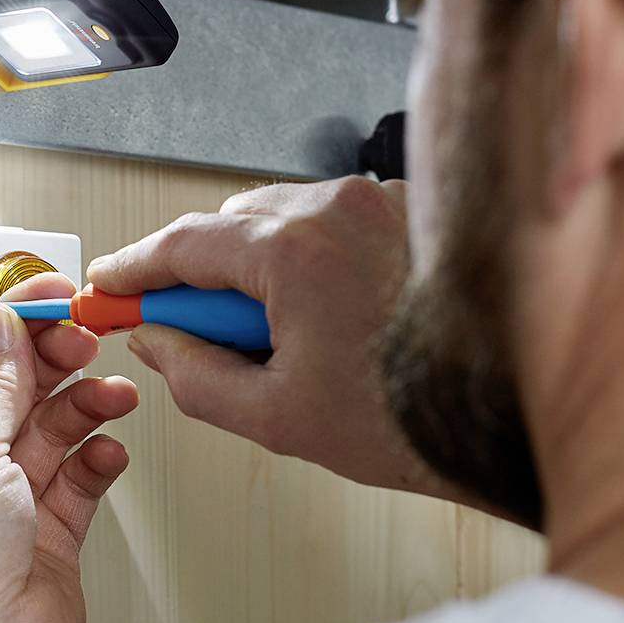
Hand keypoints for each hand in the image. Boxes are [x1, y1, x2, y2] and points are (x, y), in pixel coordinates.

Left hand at [0, 275, 137, 622]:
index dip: (10, 325)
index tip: (51, 297)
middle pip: (14, 392)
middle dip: (54, 361)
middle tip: (90, 339)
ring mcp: (5, 502)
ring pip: (53, 432)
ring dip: (85, 406)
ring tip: (114, 396)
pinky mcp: (48, 534)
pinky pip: (78, 480)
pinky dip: (97, 459)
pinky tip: (108, 451)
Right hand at [86, 179, 458, 501]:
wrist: (513, 418)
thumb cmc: (415, 419)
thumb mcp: (277, 416)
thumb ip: (194, 376)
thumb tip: (157, 344)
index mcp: (296, 249)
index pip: (185, 243)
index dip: (136, 269)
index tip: (110, 286)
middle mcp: (339, 207)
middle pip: (231, 224)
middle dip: (201, 276)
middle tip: (189, 333)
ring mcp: (381, 203)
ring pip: (281, 219)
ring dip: (258, 268)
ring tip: (282, 341)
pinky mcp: (412, 212)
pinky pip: (331, 223)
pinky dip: (309, 259)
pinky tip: (326, 320)